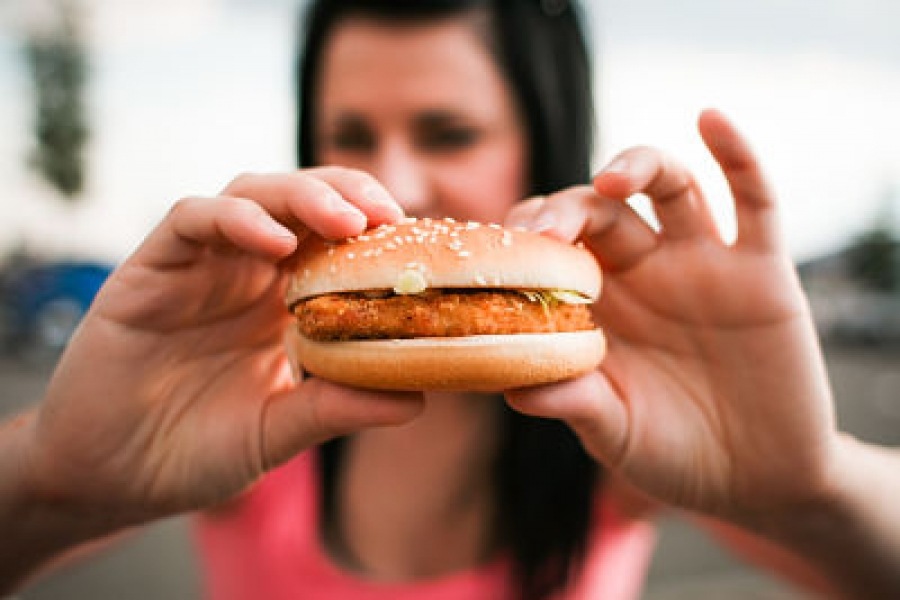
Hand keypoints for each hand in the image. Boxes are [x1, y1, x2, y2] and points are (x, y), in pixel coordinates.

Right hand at [18, 168, 422, 531]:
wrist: (110, 476)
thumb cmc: (195, 451)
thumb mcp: (277, 431)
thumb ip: (335, 408)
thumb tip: (417, 398)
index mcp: (283, 303)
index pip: (334, 241)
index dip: (375, 230)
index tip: (418, 241)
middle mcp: (246, 273)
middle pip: (300, 202)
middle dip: (346, 195)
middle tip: (385, 215)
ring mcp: (199, 266)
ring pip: (251, 194)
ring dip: (299, 197)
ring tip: (341, 221)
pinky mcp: (149, 270)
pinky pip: (191, 221)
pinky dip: (233, 220)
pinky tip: (270, 243)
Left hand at [505, 110, 837, 520]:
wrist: (758, 478)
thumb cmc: (673, 453)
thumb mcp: (615, 432)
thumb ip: (571, 404)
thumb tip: (510, 386)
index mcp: (600, 305)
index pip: (554, 248)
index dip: (527, 239)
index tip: (500, 250)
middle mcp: (644, 272)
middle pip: (601, 210)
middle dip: (570, 208)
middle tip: (546, 229)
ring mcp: (702, 264)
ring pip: (670, 187)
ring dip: (639, 165)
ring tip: (614, 177)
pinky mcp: (761, 269)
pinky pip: (754, 200)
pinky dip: (737, 156)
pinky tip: (711, 119)